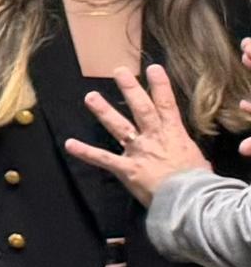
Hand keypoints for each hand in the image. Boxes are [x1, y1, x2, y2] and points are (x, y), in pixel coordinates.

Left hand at [72, 62, 212, 205]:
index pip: (167, 104)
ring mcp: (139, 151)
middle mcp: (154, 138)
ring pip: (119, 126)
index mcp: (174, 134)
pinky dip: (85, 152)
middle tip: (119, 71)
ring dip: (104, 111)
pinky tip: (70, 144)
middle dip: (130, 88)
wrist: (189, 198)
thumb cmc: (197, 181)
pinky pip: (103, 158)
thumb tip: (185, 154)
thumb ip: (184, 151)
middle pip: (141, 108)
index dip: (160, 85)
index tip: (153, 68)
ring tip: (90, 97)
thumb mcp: (196, 159)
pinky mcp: (126, 168)